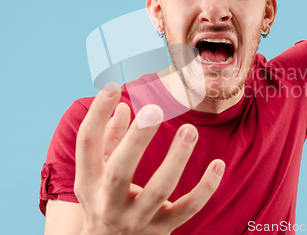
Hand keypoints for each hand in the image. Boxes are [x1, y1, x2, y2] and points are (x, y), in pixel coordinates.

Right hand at [75, 82, 224, 234]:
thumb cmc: (102, 200)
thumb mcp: (96, 172)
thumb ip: (108, 138)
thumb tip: (121, 103)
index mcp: (89, 181)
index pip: (88, 144)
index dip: (97, 115)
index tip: (111, 86)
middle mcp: (109, 202)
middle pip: (120, 170)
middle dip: (137, 139)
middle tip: (154, 109)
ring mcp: (137, 219)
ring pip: (159, 190)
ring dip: (177, 159)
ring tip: (190, 130)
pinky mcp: (162, 229)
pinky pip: (188, 209)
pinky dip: (206, 187)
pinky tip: (218, 163)